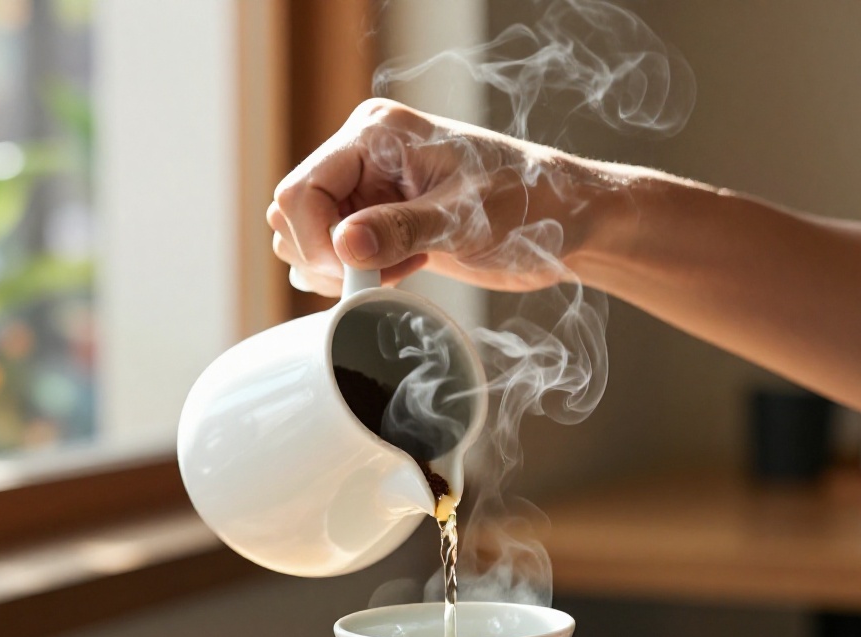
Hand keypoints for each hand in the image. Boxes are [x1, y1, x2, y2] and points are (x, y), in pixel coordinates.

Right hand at [267, 99, 613, 296]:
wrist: (568, 221)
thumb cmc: (531, 203)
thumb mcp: (467, 219)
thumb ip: (402, 230)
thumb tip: (342, 247)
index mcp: (375, 133)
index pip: (300, 191)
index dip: (316, 244)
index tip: (354, 278)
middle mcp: (362, 156)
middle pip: (293, 215)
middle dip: (328, 258)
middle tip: (385, 274)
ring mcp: (369, 189)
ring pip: (307, 238)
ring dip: (342, 270)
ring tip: (402, 269)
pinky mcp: (380, 220)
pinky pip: (336, 254)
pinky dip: (358, 275)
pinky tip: (405, 272)